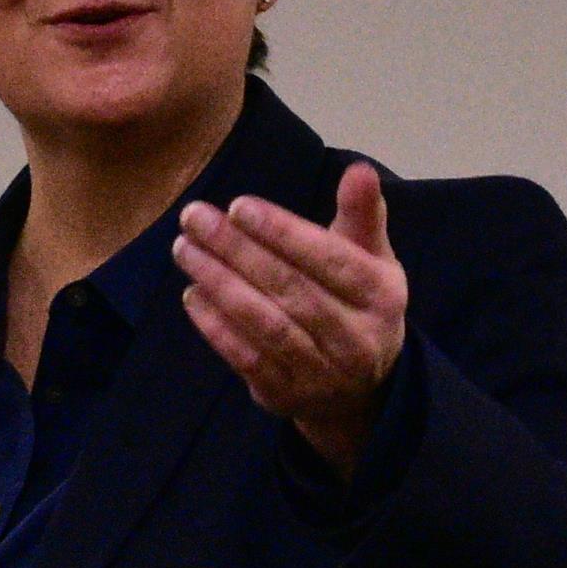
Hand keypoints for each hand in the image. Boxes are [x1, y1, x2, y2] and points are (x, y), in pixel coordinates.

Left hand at [173, 160, 406, 481]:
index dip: (283, 233)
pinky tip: (192, 293)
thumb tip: (359, 170)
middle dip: (238, 251)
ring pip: (265, 325)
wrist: (361, 390)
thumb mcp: (372, 258)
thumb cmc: (358, 304)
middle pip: (291, 290)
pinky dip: (215, 326)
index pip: (331, 260)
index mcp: (381, 296)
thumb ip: (361, 213)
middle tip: (194, 218)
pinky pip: (246, 358)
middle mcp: (356, 339)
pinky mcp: (286, 397)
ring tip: (185, 250)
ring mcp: (321, 374)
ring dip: (219, 284)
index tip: (238, 207)